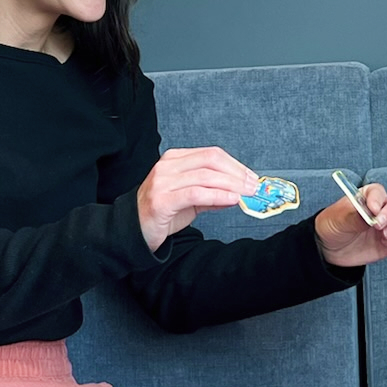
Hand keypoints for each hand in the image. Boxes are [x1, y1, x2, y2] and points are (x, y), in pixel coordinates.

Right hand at [136, 146, 259, 251]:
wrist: (133, 231)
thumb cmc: (161, 213)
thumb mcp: (191, 200)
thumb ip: (212, 194)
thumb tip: (238, 193)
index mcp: (174, 160)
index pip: (211, 154)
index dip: (235, 164)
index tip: (251, 177)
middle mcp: (168, 167)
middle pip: (211, 160)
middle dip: (237, 173)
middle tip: (253, 186)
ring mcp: (163, 182)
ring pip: (205, 175)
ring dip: (231, 185)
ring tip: (246, 193)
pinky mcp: (162, 200)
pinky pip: (196, 193)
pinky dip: (217, 195)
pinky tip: (231, 200)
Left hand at [314, 183, 386, 268]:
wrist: (331, 249)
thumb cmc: (333, 226)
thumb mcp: (338, 218)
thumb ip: (355, 216)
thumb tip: (371, 217)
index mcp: (368, 196)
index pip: (379, 192)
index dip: (378, 200)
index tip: (372, 210)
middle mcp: (383, 208)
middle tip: (378, 227)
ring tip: (385, 236)